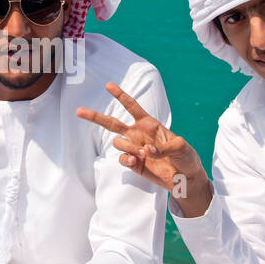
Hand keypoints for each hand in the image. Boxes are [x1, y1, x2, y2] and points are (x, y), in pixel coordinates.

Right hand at [75, 81, 213, 216]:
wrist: (185, 178)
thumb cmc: (186, 157)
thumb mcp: (181, 146)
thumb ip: (164, 146)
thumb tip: (147, 150)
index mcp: (149, 124)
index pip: (131, 106)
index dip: (120, 96)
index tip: (108, 86)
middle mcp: (138, 134)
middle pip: (111, 123)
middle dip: (95, 116)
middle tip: (79, 111)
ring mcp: (134, 149)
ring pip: (117, 142)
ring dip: (127, 146)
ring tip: (143, 153)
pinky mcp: (134, 164)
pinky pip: (122, 159)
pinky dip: (126, 159)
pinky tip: (134, 160)